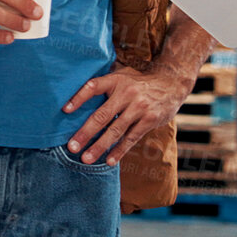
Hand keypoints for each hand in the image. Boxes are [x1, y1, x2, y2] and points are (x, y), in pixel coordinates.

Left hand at [62, 65, 183, 165]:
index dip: (78, 98)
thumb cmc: (139, 83)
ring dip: (99, 146)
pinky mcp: (149, 120)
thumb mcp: (123, 76)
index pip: (93, 87)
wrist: (172, 84)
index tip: (64, 110)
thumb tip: (77, 98)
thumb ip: (105, 85)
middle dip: (85, 133)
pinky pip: (131, 138)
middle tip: (72, 147)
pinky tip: (109, 161)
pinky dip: (119, 150)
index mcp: (116, 80)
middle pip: (101, 115)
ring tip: (86, 159)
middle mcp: (127, 93)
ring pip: (115, 130)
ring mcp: (139, 108)